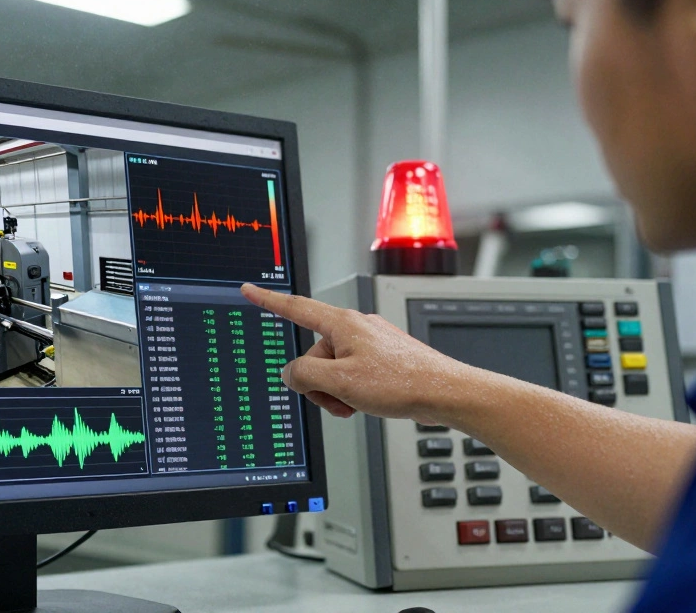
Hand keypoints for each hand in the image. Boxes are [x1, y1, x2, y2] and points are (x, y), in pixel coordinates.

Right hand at [241, 283, 480, 424]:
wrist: (444, 392)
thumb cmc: (402, 382)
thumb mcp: (340, 382)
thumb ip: (305, 374)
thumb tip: (291, 373)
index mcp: (342, 324)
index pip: (295, 308)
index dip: (269, 301)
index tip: (251, 290)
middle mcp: (356, 327)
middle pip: (314, 354)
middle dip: (318, 382)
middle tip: (337, 399)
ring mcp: (371, 342)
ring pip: (334, 368)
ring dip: (336, 390)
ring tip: (356, 404)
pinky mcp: (383, 358)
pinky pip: (353, 374)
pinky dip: (353, 391)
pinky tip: (367, 403)